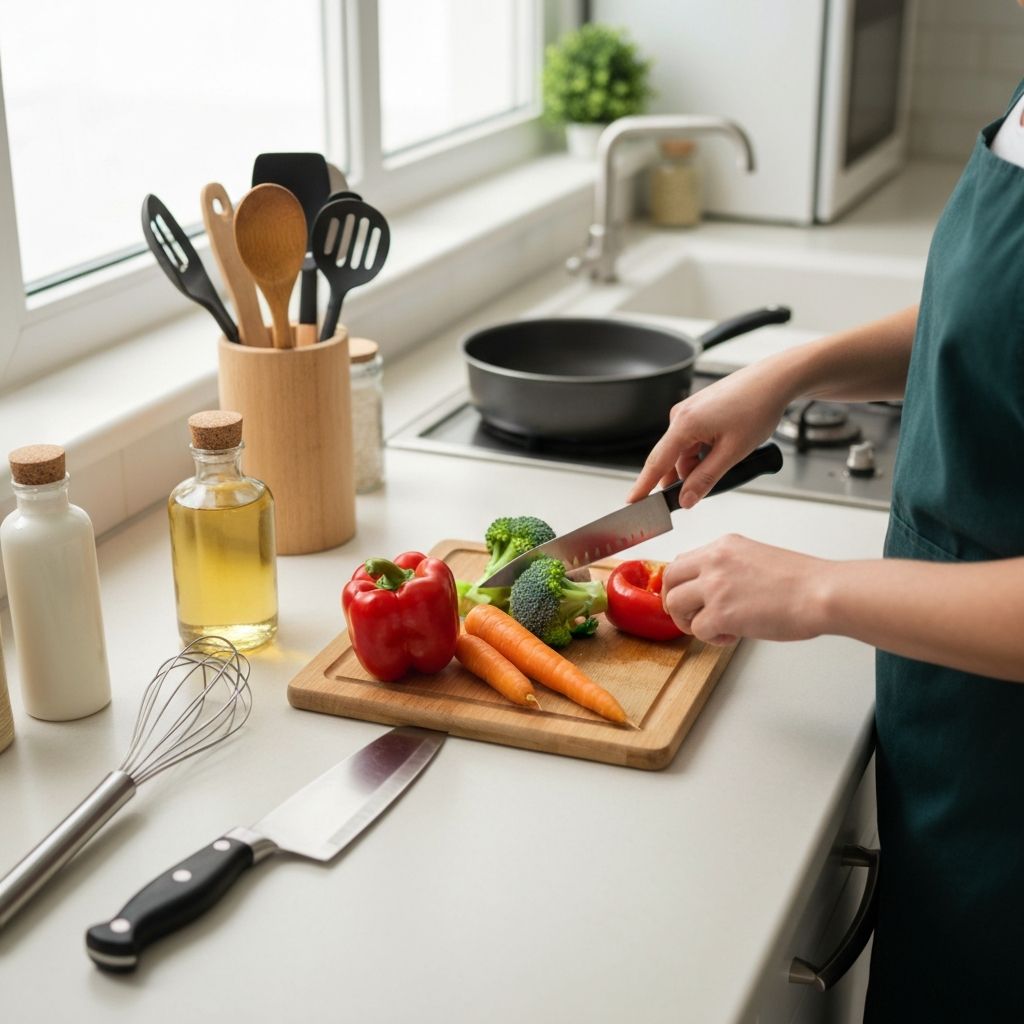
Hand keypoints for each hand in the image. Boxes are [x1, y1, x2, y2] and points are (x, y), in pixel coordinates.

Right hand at [627, 361, 793, 506]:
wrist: (773, 381)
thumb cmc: (757, 407)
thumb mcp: (732, 452)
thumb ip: (706, 479)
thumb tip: (686, 499)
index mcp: (684, 424)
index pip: (656, 463)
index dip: (643, 486)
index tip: (632, 502)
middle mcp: (681, 415)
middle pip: (671, 459)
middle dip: (683, 478)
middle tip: (699, 493)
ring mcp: (689, 411)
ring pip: (684, 451)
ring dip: (698, 464)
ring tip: (728, 462)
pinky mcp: (699, 410)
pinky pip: (693, 439)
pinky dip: (703, 452)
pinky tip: (724, 451)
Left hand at [662, 534, 827, 644]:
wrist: (821, 593)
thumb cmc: (801, 581)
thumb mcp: (756, 558)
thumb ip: (728, 568)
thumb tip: (713, 590)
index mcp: (724, 546)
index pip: (682, 562)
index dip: (680, 584)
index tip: (685, 597)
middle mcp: (714, 561)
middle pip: (669, 579)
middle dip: (674, 602)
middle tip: (687, 617)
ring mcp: (715, 586)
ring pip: (675, 604)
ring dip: (689, 622)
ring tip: (711, 628)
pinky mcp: (721, 613)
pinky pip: (698, 630)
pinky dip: (711, 639)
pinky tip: (731, 637)